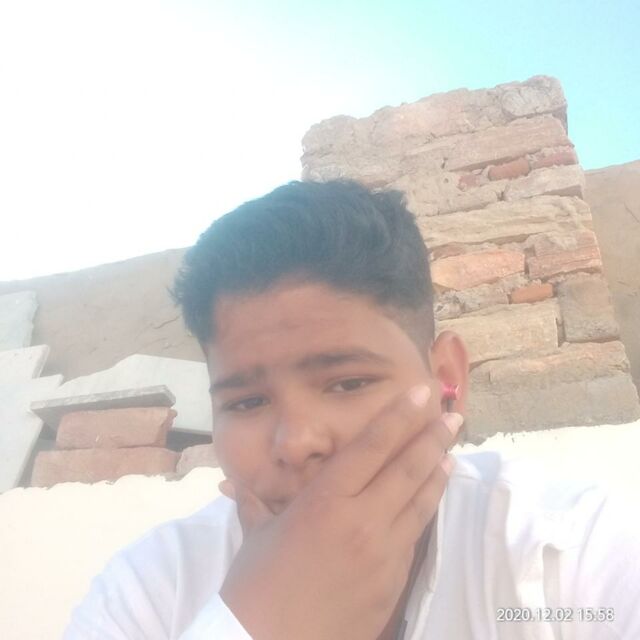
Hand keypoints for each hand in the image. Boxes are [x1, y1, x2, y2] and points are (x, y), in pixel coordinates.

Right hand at [218, 384, 461, 639]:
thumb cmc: (256, 588)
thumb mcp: (256, 537)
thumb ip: (257, 504)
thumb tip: (240, 487)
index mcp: (325, 501)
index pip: (371, 447)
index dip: (398, 416)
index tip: (421, 392)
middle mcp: (362, 520)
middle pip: (407, 469)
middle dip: (432, 438)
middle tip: (454, 415)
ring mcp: (384, 553)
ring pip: (420, 503)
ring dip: (437, 473)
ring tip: (450, 452)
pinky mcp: (394, 581)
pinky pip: (413, 537)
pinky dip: (424, 511)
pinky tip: (428, 500)